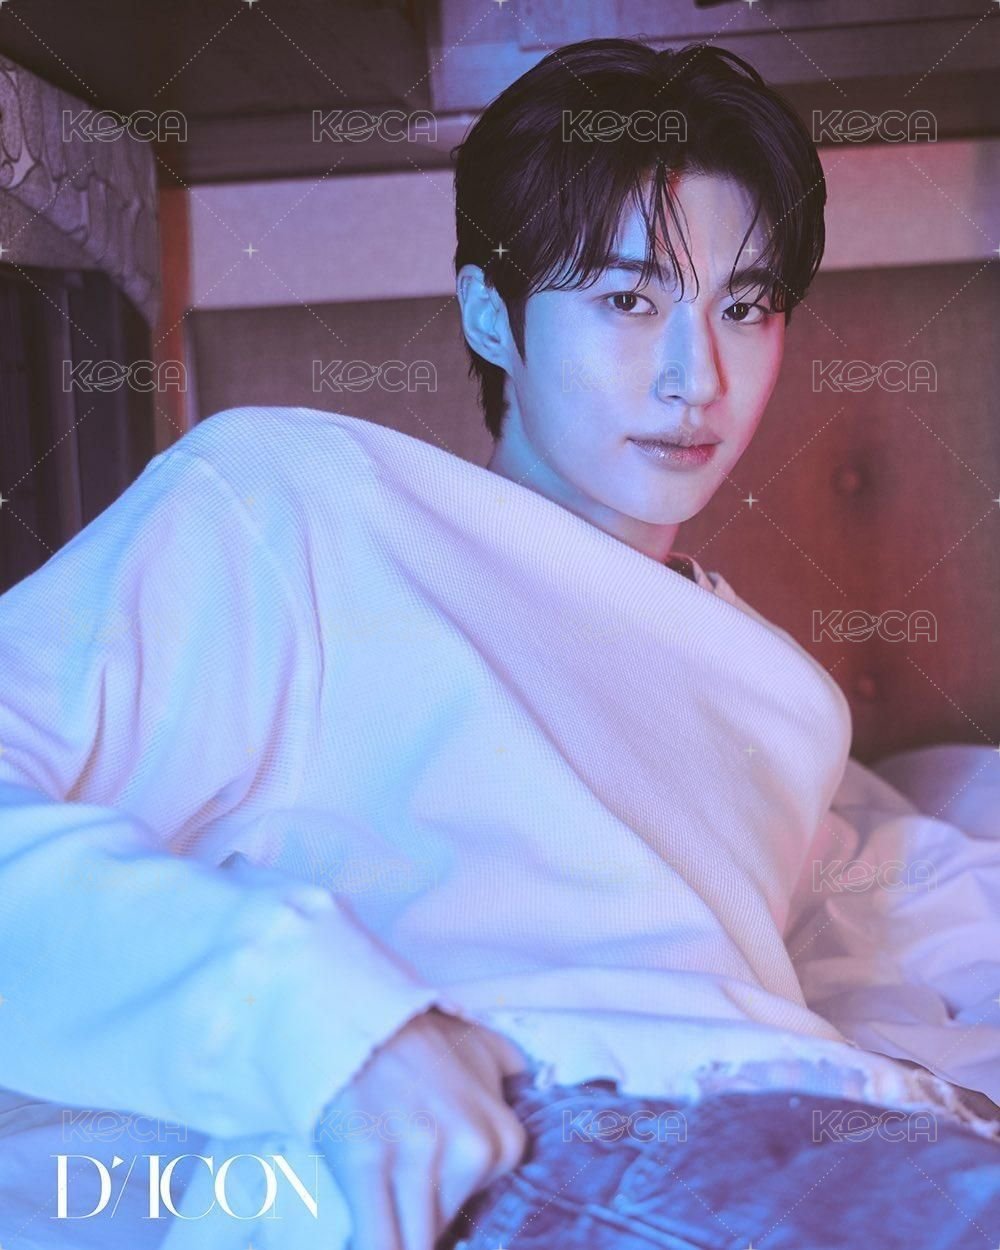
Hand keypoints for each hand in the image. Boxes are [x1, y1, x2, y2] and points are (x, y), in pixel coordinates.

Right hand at [316, 1006, 528, 1249]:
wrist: (360, 1013)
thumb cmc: (419, 1042)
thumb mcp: (488, 1056)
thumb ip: (515, 1090)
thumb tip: (532, 1105)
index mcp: (503, 1139)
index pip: (480, 1218)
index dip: (446, 1218)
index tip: (427, 1205)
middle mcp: (471, 1151)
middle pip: (444, 1235)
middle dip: (421, 1227)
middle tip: (405, 1208)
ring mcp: (419, 1157)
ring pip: (414, 1244)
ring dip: (399, 1237)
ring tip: (386, 1211)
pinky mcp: (367, 1162)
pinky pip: (378, 1242)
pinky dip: (378, 1246)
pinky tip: (372, 1239)